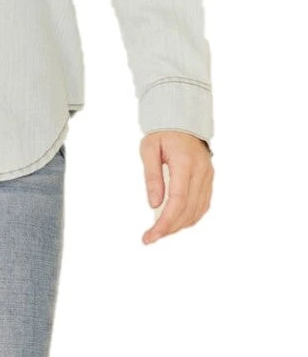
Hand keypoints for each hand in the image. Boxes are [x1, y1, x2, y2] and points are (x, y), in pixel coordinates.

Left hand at [140, 130, 212, 244]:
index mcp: (185, 163)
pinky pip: (203, 204)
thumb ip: (152, 176)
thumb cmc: (162, 133)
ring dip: (180, 225)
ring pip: (198, 211)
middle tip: (151, 237)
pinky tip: (176, 221)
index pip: (178, 200)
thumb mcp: (148, 149)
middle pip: (189, 210)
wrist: (182, 120)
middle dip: (170, 228)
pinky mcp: (209, 179)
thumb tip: (154, 204)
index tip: (151, 235)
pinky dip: (190, 216)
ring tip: (160, 231)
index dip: (165, 222)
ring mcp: (208, 176)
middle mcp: (201, 172)